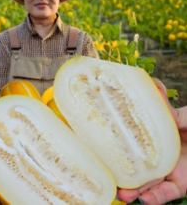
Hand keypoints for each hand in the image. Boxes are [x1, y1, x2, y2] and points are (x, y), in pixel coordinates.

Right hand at [117, 78, 186, 204]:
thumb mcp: (186, 116)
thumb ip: (171, 110)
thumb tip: (156, 87)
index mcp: (156, 138)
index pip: (133, 143)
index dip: (118, 146)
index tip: (103, 147)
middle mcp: (159, 156)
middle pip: (136, 166)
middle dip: (122, 173)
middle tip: (107, 175)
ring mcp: (170, 170)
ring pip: (148, 184)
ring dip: (135, 190)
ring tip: (122, 194)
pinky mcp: (183, 183)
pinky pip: (168, 193)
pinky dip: (157, 197)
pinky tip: (145, 199)